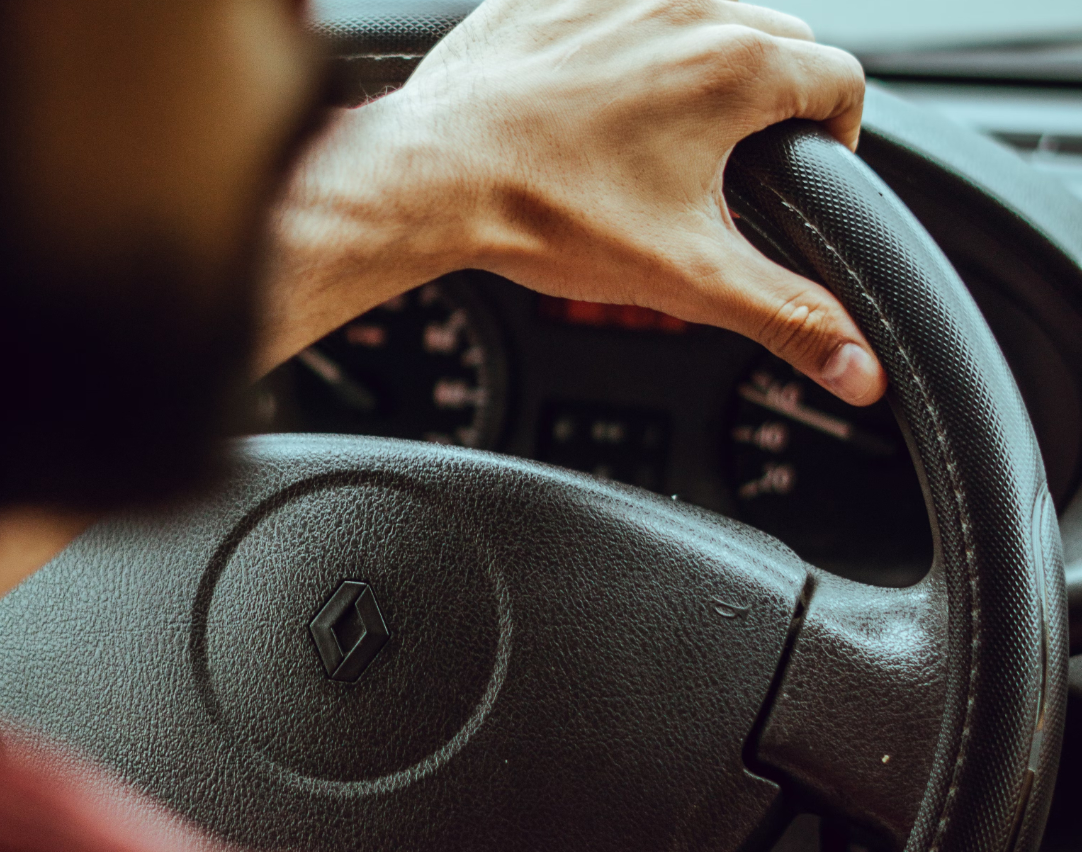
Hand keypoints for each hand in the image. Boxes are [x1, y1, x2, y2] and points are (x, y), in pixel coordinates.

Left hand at [260, 0, 884, 404]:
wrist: (436, 176)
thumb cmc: (550, 216)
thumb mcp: (688, 277)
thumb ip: (785, 316)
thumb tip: (860, 370)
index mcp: (735, 68)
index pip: (841, 82)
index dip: (836, 137)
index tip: (806, 174)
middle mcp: (685, 6)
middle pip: (778, 42)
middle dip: (774, 102)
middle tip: (733, 169)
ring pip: (702, 16)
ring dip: (704, 70)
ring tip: (663, 143)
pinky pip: (621, 9)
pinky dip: (628, 50)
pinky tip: (596, 109)